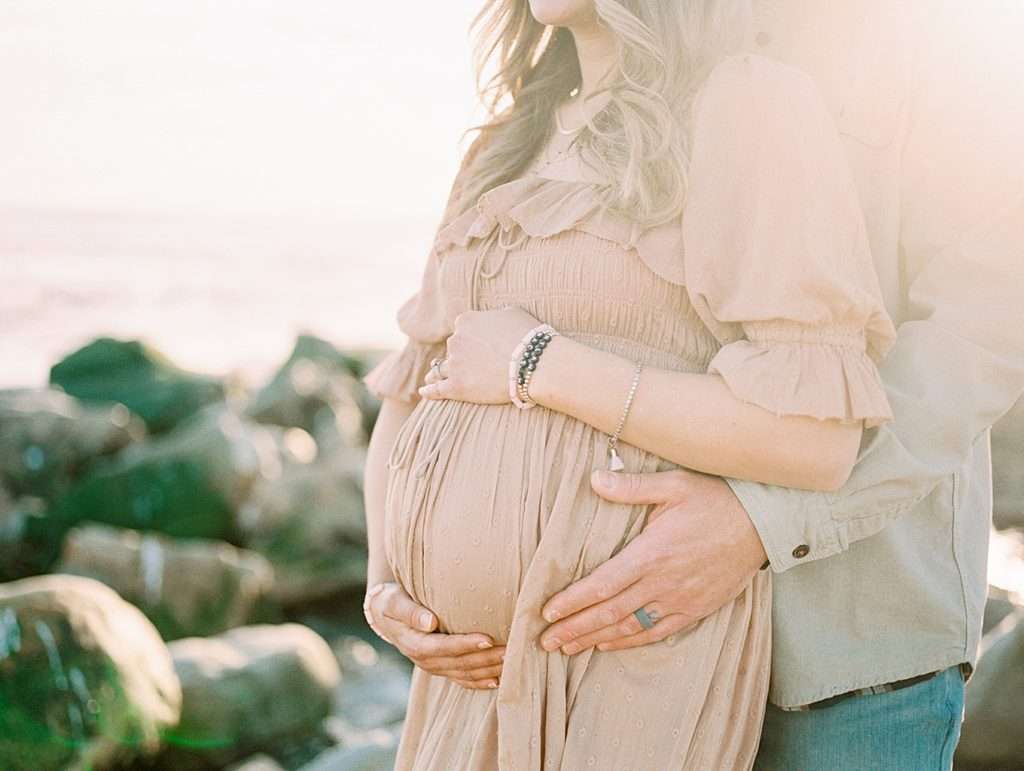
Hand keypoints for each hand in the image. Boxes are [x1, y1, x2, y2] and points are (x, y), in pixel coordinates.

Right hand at [364, 582, 505, 688]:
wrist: (384, 614)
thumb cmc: (391, 601)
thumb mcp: (394, 602)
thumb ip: (410, 612)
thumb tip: (430, 622)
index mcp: (414, 644)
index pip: (443, 647)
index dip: (465, 645)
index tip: (487, 638)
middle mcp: (425, 661)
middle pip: (459, 664)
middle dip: (485, 658)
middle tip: (511, 649)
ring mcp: (434, 667)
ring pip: (465, 673)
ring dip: (488, 669)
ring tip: (512, 661)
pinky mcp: (441, 667)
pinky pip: (462, 679)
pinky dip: (480, 681)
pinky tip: (498, 680)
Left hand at [418, 306, 539, 403]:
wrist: (534, 364)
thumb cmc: (528, 337)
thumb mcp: (512, 313)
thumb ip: (495, 314)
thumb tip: (494, 317)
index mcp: (466, 320)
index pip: (462, 328)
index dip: (471, 338)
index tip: (478, 345)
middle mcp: (455, 340)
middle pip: (453, 348)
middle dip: (460, 355)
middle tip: (470, 365)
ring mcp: (454, 364)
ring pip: (440, 369)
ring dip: (437, 372)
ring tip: (432, 378)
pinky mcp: (456, 387)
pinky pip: (437, 390)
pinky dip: (430, 391)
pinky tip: (424, 392)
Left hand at [538, 467, 767, 653]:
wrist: (763, 524)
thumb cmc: (716, 499)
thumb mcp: (673, 484)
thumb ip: (631, 487)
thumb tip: (594, 479)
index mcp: (652, 553)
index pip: (602, 584)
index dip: (573, 601)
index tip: (547, 612)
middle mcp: (663, 583)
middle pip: (610, 613)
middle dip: (575, 629)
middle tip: (546, 642)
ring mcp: (680, 600)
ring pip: (630, 628)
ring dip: (596, 639)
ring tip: (568, 649)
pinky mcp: (696, 609)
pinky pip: (657, 632)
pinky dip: (630, 642)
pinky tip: (609, 646)